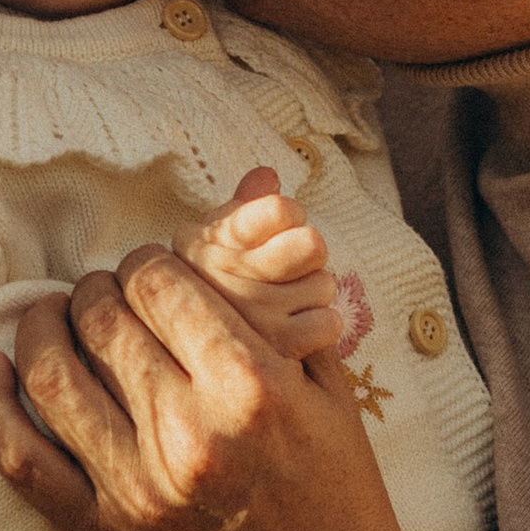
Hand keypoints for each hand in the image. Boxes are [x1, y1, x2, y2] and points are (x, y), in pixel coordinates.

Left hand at [0, 246, 407, 530]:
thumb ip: (282, 286)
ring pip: (50, 375)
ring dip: (41, 330)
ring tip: (51, 319)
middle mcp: (187, 431)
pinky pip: (20, 459)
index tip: (152, 274)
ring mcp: (136, 487)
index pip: (161, 282)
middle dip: (98, 291)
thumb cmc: (338, 497)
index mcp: (250, 385)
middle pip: (103, 318)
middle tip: (106, 297)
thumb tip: (261, 183)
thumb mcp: (327, 385)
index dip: (147, 263)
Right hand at [176, 161, 338, 357]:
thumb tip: (266, 175)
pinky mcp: (270, 355)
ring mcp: (243, 320)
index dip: (287, 213)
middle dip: (307, 253)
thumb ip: (247, 206)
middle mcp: (217, 281)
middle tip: (292, 266)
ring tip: (289, 302)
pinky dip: (322, 325)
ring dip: (314, 291)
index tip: (285, 217)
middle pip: (311, 244)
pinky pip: (329, 323)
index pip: (271, 212)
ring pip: (323, 284)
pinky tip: (299, 329)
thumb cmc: (223, 284)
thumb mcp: (223, 239)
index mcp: (200, 242)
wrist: (204, 355)